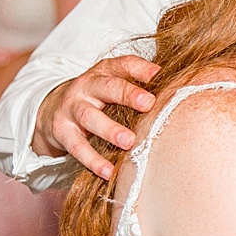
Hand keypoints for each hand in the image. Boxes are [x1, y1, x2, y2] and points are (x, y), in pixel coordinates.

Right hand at [33, 55, 160, 179]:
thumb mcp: (113, 87)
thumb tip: (183, 88)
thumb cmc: (96, 99)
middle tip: (148, 104)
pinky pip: (77, 147)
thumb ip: (140, 87)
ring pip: (89, 116)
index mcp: (103, 72)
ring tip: (128, 141)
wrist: (51, 110)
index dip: (140, 68)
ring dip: (109, 129)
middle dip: (127, 94)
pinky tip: (109, 171)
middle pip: (106, 86)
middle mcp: (86, 87)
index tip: (158, 75)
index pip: (122, 65)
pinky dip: (93, 160)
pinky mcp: (62, 132)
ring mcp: (71, 108)